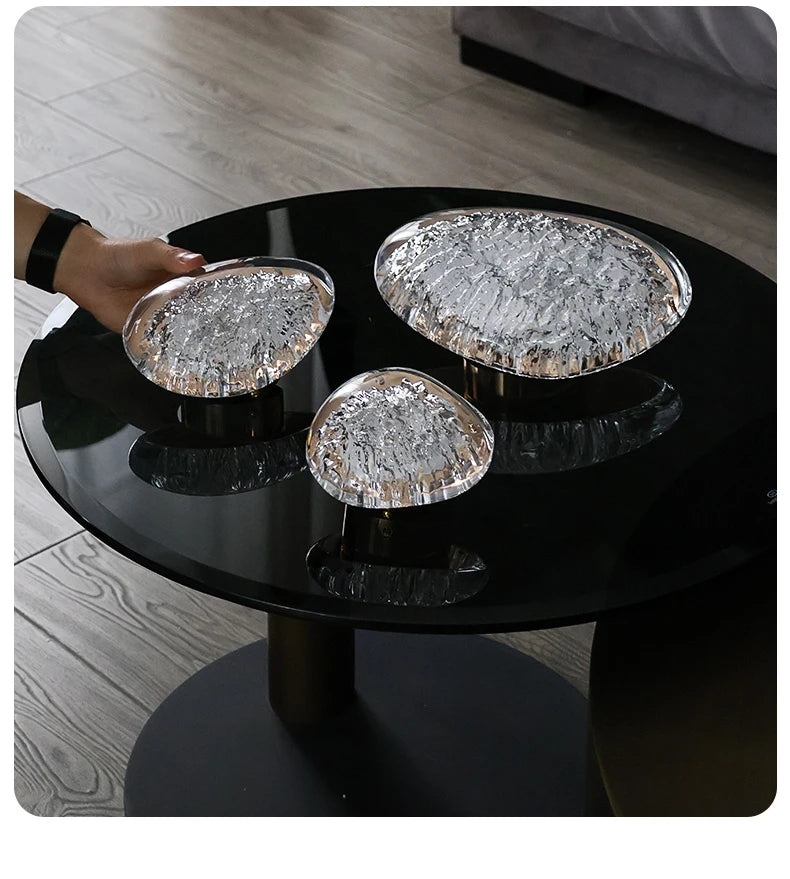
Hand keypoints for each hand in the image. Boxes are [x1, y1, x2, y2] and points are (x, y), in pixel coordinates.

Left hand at [54, 224, 205, 332]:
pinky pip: (160, 340)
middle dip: (206, 319)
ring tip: (199, 338)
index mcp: (179, 275)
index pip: (205, 287)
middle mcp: (173, 297)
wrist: (86, 271)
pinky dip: (166, 344)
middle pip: (197, 311)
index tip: (227, 301)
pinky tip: (173, 345)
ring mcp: (160, 313)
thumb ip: (172, 256)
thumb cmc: (117, 256)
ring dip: (189, 334)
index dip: (217, 294)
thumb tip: (194, 259)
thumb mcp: (149, 250)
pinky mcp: (146, 328)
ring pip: (181, 328)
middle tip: (216, 324)